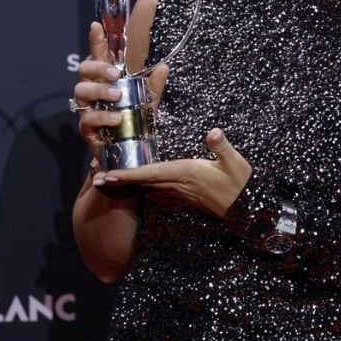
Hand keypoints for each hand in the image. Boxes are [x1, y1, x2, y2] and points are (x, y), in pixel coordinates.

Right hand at [73, 22, 168, 158]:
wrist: (131, 154)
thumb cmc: (136, 123)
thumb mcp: (148, 102)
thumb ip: (154, 85)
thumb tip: (164, 66)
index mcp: (106, 80)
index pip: (99, 56)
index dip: (96, 41)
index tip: (96, 26)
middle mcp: (93, 91)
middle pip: (84, 70)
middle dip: (97, 68)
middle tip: (115, 74)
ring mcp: (87, 108)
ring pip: (81, 90)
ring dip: (99, 90)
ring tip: (117, 95)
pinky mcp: (86, 128)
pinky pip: (88, 118)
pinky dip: (103, 116)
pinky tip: (117, 118)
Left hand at [93, 128, 251, 219]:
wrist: (245, 209)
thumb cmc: (239, 183)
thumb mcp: (235, 163)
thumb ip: (222, 147)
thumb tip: (213, 132)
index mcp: (185, 173)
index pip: (151, 173)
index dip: (129, 173)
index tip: (108, 174)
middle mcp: (176, 183)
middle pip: (141, 180)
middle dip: (119, 179)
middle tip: (95, 176)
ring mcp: (177, 190)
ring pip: (146, 184)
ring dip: (126, 180)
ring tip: (105, 176)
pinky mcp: (181, 193)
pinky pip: (154, 186)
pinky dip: (140, 182)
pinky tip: (130, 178)